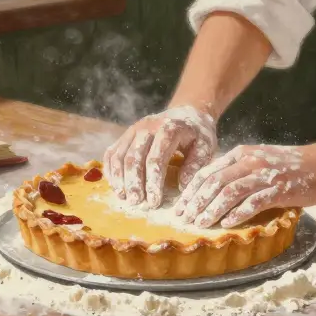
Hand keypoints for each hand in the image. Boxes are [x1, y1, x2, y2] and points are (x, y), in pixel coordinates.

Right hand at [102, 106, 217, 208]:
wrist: (186, 112)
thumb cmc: (196, 134)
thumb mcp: (205, 146)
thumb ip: (195, 164)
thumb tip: (182, 186)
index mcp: (169, 129)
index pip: (156, 158)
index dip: (153, 182)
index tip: (154, 202)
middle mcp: (147, 126)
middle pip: (134, 157)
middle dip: (134, 182)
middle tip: (136, 203)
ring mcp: (133, 129)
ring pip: (120, 155)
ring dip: (120, 178)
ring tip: (124, 197)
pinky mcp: (125, 134)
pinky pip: (112, 152)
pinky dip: (110, 170)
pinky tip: (115, 186)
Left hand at [173, 144, 315, 228]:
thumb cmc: (288, 166)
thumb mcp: (258, 160)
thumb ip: (237, 170)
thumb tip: (213, 188)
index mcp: (241, 154)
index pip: (208, 172)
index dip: (192, 190)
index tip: (181, 206)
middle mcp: (249, 162)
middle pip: (215, 182)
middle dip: (197, 202)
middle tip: (184, 218)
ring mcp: (263, 175)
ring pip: (230, 192)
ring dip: (212, 209)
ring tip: (201, 223)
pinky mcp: (278, 190)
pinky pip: (253, 202)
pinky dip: (238, 214)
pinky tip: (226, 224)